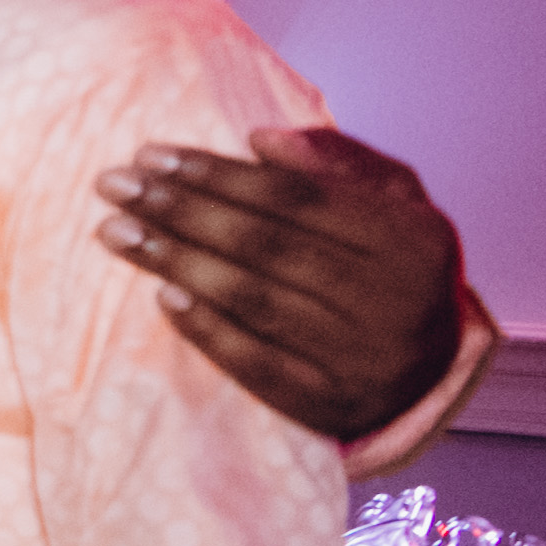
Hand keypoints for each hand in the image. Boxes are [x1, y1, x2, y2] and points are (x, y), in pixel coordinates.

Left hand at [99, 125, 467, 442]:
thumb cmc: (392, 267)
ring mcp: (365, 358)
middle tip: (113, 186)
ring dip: (174, 261)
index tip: (149, 155)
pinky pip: (256, 364)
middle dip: (180, 210)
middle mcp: (394, 299)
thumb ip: (339, 161)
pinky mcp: (332, 406)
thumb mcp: (392, 202)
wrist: (432, 370)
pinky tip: (161, 295)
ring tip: (114, 231)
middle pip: (266, 245)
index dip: (217, 174)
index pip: (295, 197)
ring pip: (254, 300)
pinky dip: (205, 329)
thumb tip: (262, 139)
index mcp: (411, 238)